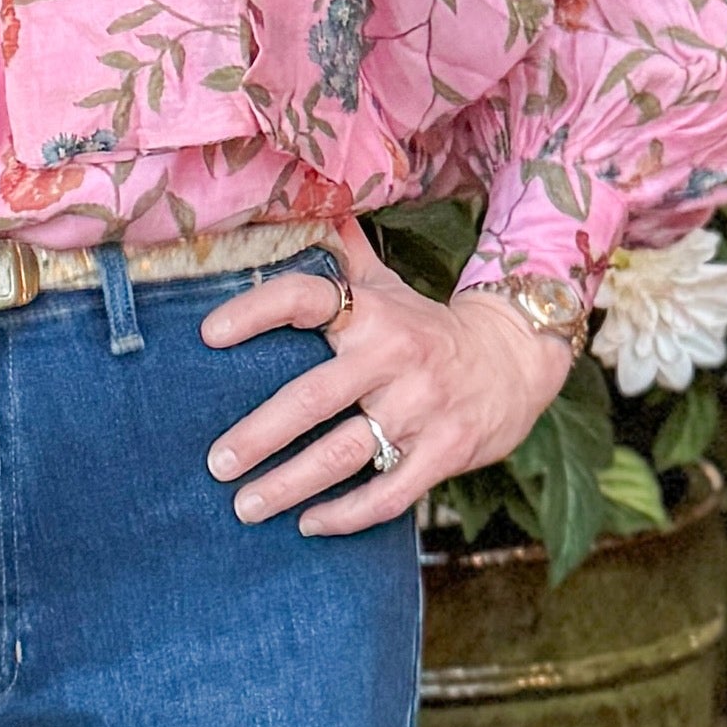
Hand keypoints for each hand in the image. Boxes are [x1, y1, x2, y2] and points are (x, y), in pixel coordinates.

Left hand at [199, 219, 575, 536]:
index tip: (209, 334)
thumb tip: (307, 201)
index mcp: (373, 313)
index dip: (255, 310)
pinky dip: (347, 514)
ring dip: (288, 486)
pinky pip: (389, 493)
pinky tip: (310, 525)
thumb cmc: (430, 328)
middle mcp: (395, 357)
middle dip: (259, 434)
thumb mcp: (390, 287)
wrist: (518, 361)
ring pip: (344, 453)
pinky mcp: (446, 452)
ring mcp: (422, 408)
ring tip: (245, 507)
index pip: (307, 298)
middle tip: (218, 463)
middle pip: (313, 398)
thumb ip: (343, 254)